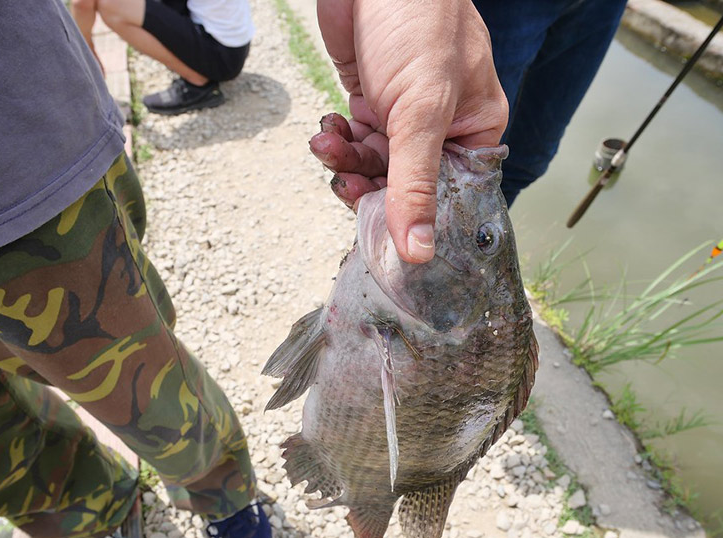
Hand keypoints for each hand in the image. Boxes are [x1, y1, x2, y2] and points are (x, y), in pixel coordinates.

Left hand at [315, 0, 507, 261]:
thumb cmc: (418, 22)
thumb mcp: (421, 111)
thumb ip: (415, 184)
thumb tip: (419, 250)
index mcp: (473, 132)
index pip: (448, 196)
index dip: (416, 218)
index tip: (385, 235)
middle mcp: (440, 129)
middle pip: (404, 186)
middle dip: (369, 185)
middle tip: (345, 181)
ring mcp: (403, 116)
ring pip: (373, 166)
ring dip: (346, 160)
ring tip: (329, 142)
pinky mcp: (371, 102)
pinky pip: (353, 141)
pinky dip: (337, 140)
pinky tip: (328, 127)